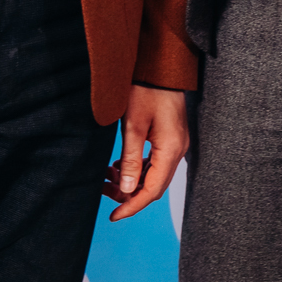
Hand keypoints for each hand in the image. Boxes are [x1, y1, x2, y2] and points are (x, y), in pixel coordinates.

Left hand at [103, 84, 189, 220]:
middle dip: (128, 193)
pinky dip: (137, 167)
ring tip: (107, 174)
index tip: (114, 216)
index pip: (152, 190)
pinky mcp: (171, 138)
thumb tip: (127, 190)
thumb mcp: (132, 125)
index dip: (132, 206)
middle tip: (104, 190)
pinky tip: (120, 163)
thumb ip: (131, 159)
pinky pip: (155, 162)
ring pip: (153, 175)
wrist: (160, 64)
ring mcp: (176, 144)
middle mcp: (178, 150)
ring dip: (131, 180)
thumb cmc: (146, 89)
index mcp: (171, 149)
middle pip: (154, 186)